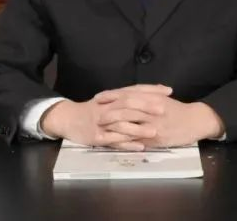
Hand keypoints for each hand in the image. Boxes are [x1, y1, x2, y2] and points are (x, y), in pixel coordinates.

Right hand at [40, 84, 171, 150]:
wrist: (67, 118)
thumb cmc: (93, 110)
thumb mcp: (109, 100)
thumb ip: (128, 98)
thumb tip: (152, 95)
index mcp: (113, 96)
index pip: (134, 90)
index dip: (151, 90)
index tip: (169, 91)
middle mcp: (108, 106)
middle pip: (128, 104)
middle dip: (146, 106)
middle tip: (164, 110)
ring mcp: (102, 122)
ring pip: (121, 123)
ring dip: (138, 128)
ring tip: (155, 131)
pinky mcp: (96, 137)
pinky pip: (113, 140)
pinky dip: (127, 143)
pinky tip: (140, 147)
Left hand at [95, 88, 224, 147]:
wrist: (195, 121)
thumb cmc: (177, 110)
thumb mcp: (161, 98)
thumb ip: (145, 94)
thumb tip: (127, 94)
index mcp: (151, 97)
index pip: (127, 95)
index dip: (111, 96)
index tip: (98, 97)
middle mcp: (151, 110)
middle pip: (126, 109)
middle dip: (109, 112)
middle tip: (96, 115)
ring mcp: (153, 125)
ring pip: (130, 125)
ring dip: (114, 128)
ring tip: (101, 130)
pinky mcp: (155, 139)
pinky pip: (137, 140)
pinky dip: (125, 141)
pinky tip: (114, 143)